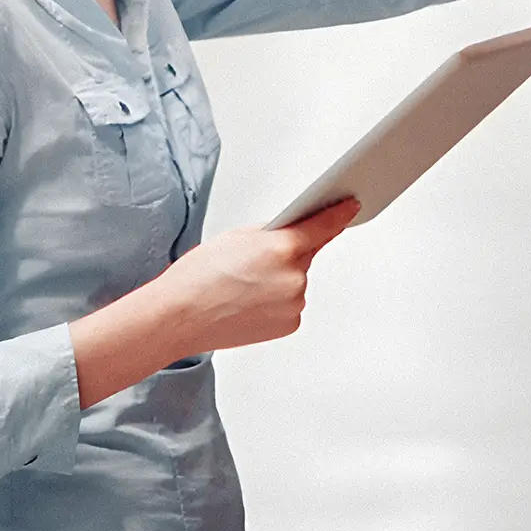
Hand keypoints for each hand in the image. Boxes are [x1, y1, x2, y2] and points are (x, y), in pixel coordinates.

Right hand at [159, 197, 360, 357]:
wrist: (179, 317)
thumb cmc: (200, 275)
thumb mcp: (238, 236)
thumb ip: (273, 232)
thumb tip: (291, 231)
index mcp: (283, 247)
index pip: (323, 225)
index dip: (340, 214)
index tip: (351, 206)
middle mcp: (294, 277)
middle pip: (305, 254)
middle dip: (287, 252)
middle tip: (254, 261)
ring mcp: (294, 303)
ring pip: (296, 280)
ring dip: (280, 278)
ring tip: (244, 285)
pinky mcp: (290, 324)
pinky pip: (290, 303)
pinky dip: (276, 300)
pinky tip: (250, 301)